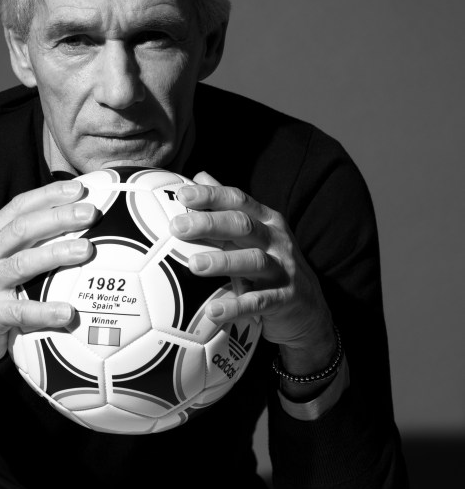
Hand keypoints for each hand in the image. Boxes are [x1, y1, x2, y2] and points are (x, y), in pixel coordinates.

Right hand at [0, 179, 95, 418]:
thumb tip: (69, 230)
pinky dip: (46, 311)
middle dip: (58, 216)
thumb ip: (22, 246)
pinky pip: (21, 311)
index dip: (48, 195)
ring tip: (86, 250)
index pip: (19, 207)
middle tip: (90, 213)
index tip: (78, 189)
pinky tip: (69, 312)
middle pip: (23, 228)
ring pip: (23, 263)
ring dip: (56, 254)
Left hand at [173, 172, 336, 376]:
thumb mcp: (254, 233)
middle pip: (243, 225)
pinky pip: (260, 302)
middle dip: (210, 223)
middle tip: (178, 227)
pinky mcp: (286, 298)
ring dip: (223, 262)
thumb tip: (199, 176)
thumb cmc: (271, 264)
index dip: (212, 196)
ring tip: (194, 265)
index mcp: (266, 220)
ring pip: (254, 261)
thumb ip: (228, 207)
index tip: (183, 195)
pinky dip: (237, 307)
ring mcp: (283, 269)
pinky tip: (213, 312)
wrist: (309, 309)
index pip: (238, 200)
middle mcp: (276, 240)